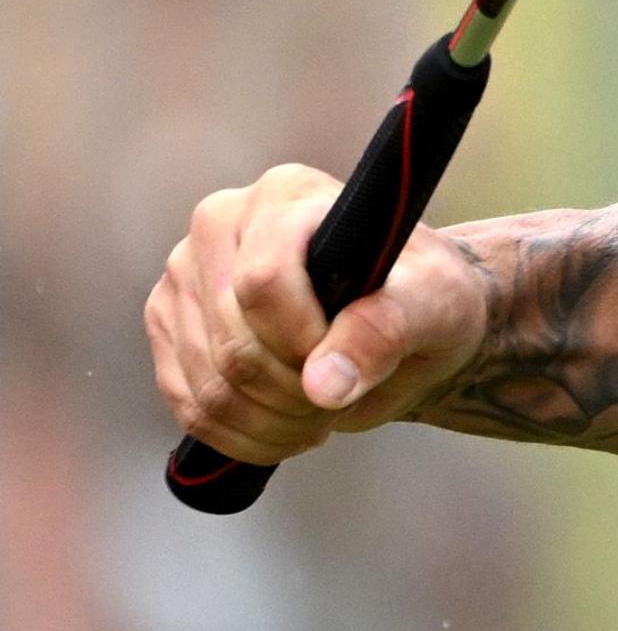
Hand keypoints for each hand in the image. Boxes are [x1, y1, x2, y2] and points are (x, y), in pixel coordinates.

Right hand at [145, 166, 489, 465]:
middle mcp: (220, 224)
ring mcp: (183, 277)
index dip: (302, 342)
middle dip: (295, 393)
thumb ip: (387, 329)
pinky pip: (187, 405)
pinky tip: (285, 427)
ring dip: (272, 422)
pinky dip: (240, 434)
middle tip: (342, 401)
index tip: (347, 366)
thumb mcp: (435, 303)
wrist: (403, 316)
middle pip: (233, 342)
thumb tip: (325, 385)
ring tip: (321, 414)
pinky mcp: (169, 326)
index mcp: (286, 195)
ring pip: (208, 383)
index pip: (263, 283)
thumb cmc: (422, 293)